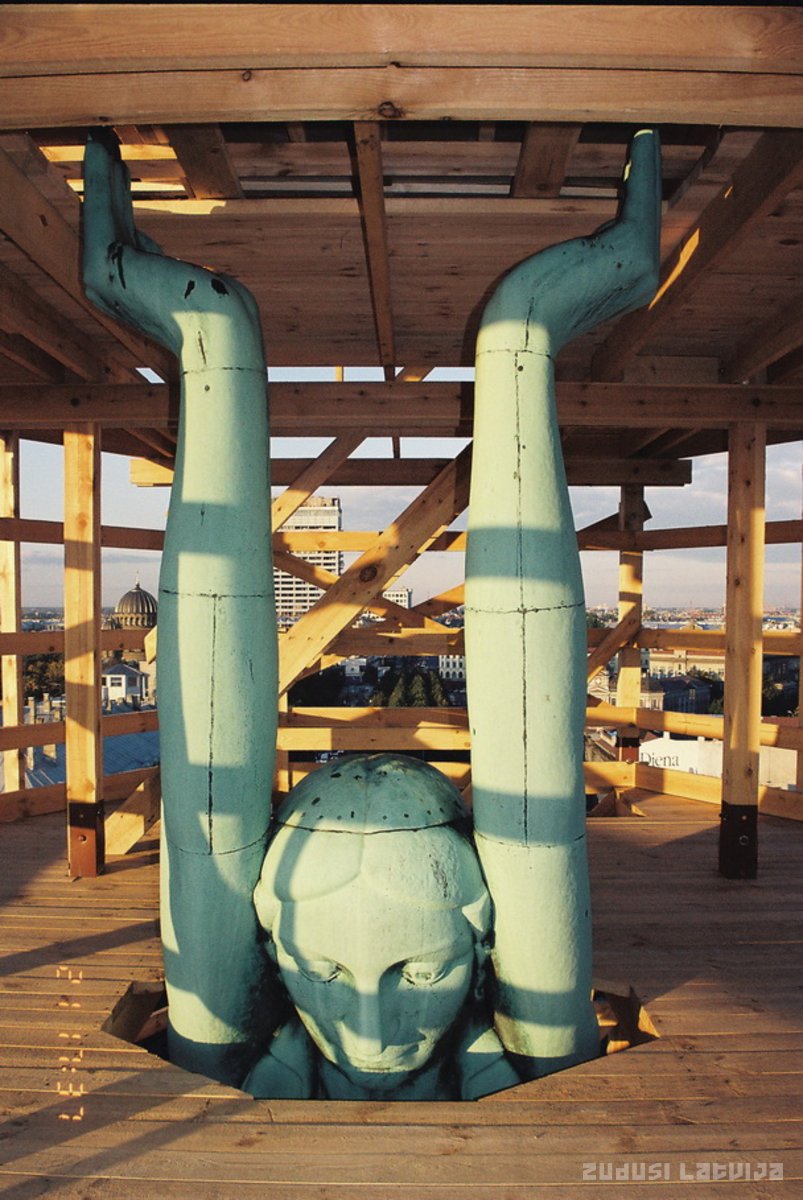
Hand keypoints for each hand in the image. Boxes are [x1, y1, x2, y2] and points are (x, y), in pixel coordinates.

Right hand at [82, 129, 262, 364]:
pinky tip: (99, 145)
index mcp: (130, 298)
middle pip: (110, 225)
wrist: (224, 334)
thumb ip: (164, 268)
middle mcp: (108, 292)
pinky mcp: (102, 263)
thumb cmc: (221, 316)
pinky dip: (98, 174)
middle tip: (109, 148)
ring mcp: (101, 280)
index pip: (124, 241)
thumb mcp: (189, 283)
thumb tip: (152, 252)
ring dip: (101, 171)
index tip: (120, 175)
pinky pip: (99, 208)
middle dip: (109, 185)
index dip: (121, 206)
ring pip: (102, 213)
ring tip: (104, 139)